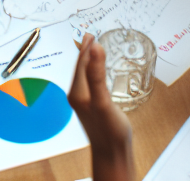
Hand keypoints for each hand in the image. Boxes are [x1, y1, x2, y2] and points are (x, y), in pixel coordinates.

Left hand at [67, 34, 133, 180]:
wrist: (112, 155)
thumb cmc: (109, 132)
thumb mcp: (103, 101)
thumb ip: (98, 74)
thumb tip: (95, 47)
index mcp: (78, 91)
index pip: (80, 63)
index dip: (85, 47)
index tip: (90, 33)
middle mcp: (77, 95)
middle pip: (80, 68)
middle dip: (85, 52)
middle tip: (90, 36)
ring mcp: (84, 102)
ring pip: (85, 75)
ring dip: (88, 61)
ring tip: (93, 50)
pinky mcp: (92, 107)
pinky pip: (90, 83)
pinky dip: (94, 72)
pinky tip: (98, 75)